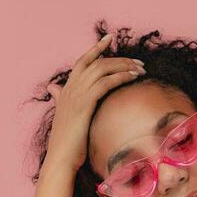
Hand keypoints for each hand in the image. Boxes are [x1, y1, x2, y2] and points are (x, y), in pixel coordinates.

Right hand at [43, 32, 145, 172]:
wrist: (61, 158)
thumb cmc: (67, 145)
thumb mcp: (66, 120)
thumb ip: (62, 102)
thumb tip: (55, 91)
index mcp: (66, 91)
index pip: (82, 62)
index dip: (96, 49)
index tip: (110, 38)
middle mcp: (70, 88)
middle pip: (96, 62)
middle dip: (119, 58)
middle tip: (138, 61)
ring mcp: (76, 94)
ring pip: (102, 69)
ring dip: (124, 66)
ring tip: (141, 68)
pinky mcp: (85, 103)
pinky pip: (105, 82)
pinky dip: (120, 76)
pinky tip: (134, 77)